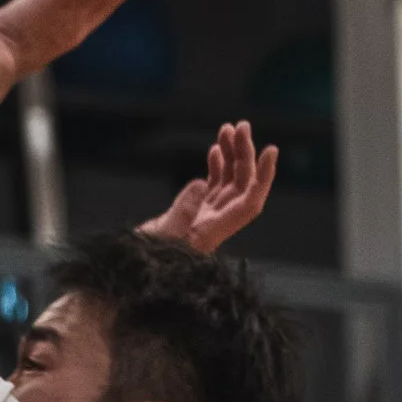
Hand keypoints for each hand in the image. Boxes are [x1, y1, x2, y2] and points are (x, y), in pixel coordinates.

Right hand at [142, 118, 277, 255]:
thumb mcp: (160, 238)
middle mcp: (214, 224)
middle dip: (244, 154)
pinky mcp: (191, 215)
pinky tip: (215, 150)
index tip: (270, 151)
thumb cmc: (143, 265)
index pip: (249, 202)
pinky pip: (213, 187)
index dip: (262, 177)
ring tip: (228, 130)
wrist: (130, 275)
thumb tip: (201, 184)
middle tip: (240, 126)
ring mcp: (204, 219)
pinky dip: (216, 168)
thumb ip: (182, 212)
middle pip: (241, 185)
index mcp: (213, 232)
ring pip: (228, 183)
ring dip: (231, 155)